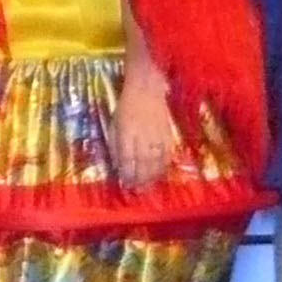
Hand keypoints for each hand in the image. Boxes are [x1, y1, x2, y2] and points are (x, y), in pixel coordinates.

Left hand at [115, 54, 179, 187]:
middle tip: (138, 192)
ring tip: (148, 187)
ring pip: (156, 161)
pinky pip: (167, 154)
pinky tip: (160, 174)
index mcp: (126, 133)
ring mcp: (156, 136)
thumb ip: (116, 146)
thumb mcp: (114, 124)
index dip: (128, 175)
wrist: (147, 88)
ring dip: (152, 177)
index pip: (128, 159)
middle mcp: (142, 137)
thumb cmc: (126, 106)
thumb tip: (118, 166)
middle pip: (143, 164)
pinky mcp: (167, 134)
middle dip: (140, 180)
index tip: (126, 186)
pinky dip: (163, 166)